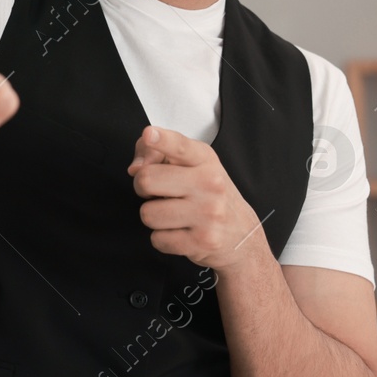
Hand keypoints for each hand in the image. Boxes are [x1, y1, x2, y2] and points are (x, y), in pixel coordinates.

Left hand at [127, 125, 264, 270]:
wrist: (242, 234)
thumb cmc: (207, 194)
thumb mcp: (189, 165)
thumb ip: (155, 154)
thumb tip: (134, 169)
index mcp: (205, 159)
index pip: (179, 146)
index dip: (162, 140)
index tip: (149, 134)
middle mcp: (210, 184)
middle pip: (146, 180)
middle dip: (143, 188)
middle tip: (161, 192)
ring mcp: (209, 213)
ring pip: (147, 214)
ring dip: (154, 216)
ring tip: (175, 214)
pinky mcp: (203, 241)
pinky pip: (157, 240)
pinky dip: (163, 239)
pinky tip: (182, 232)